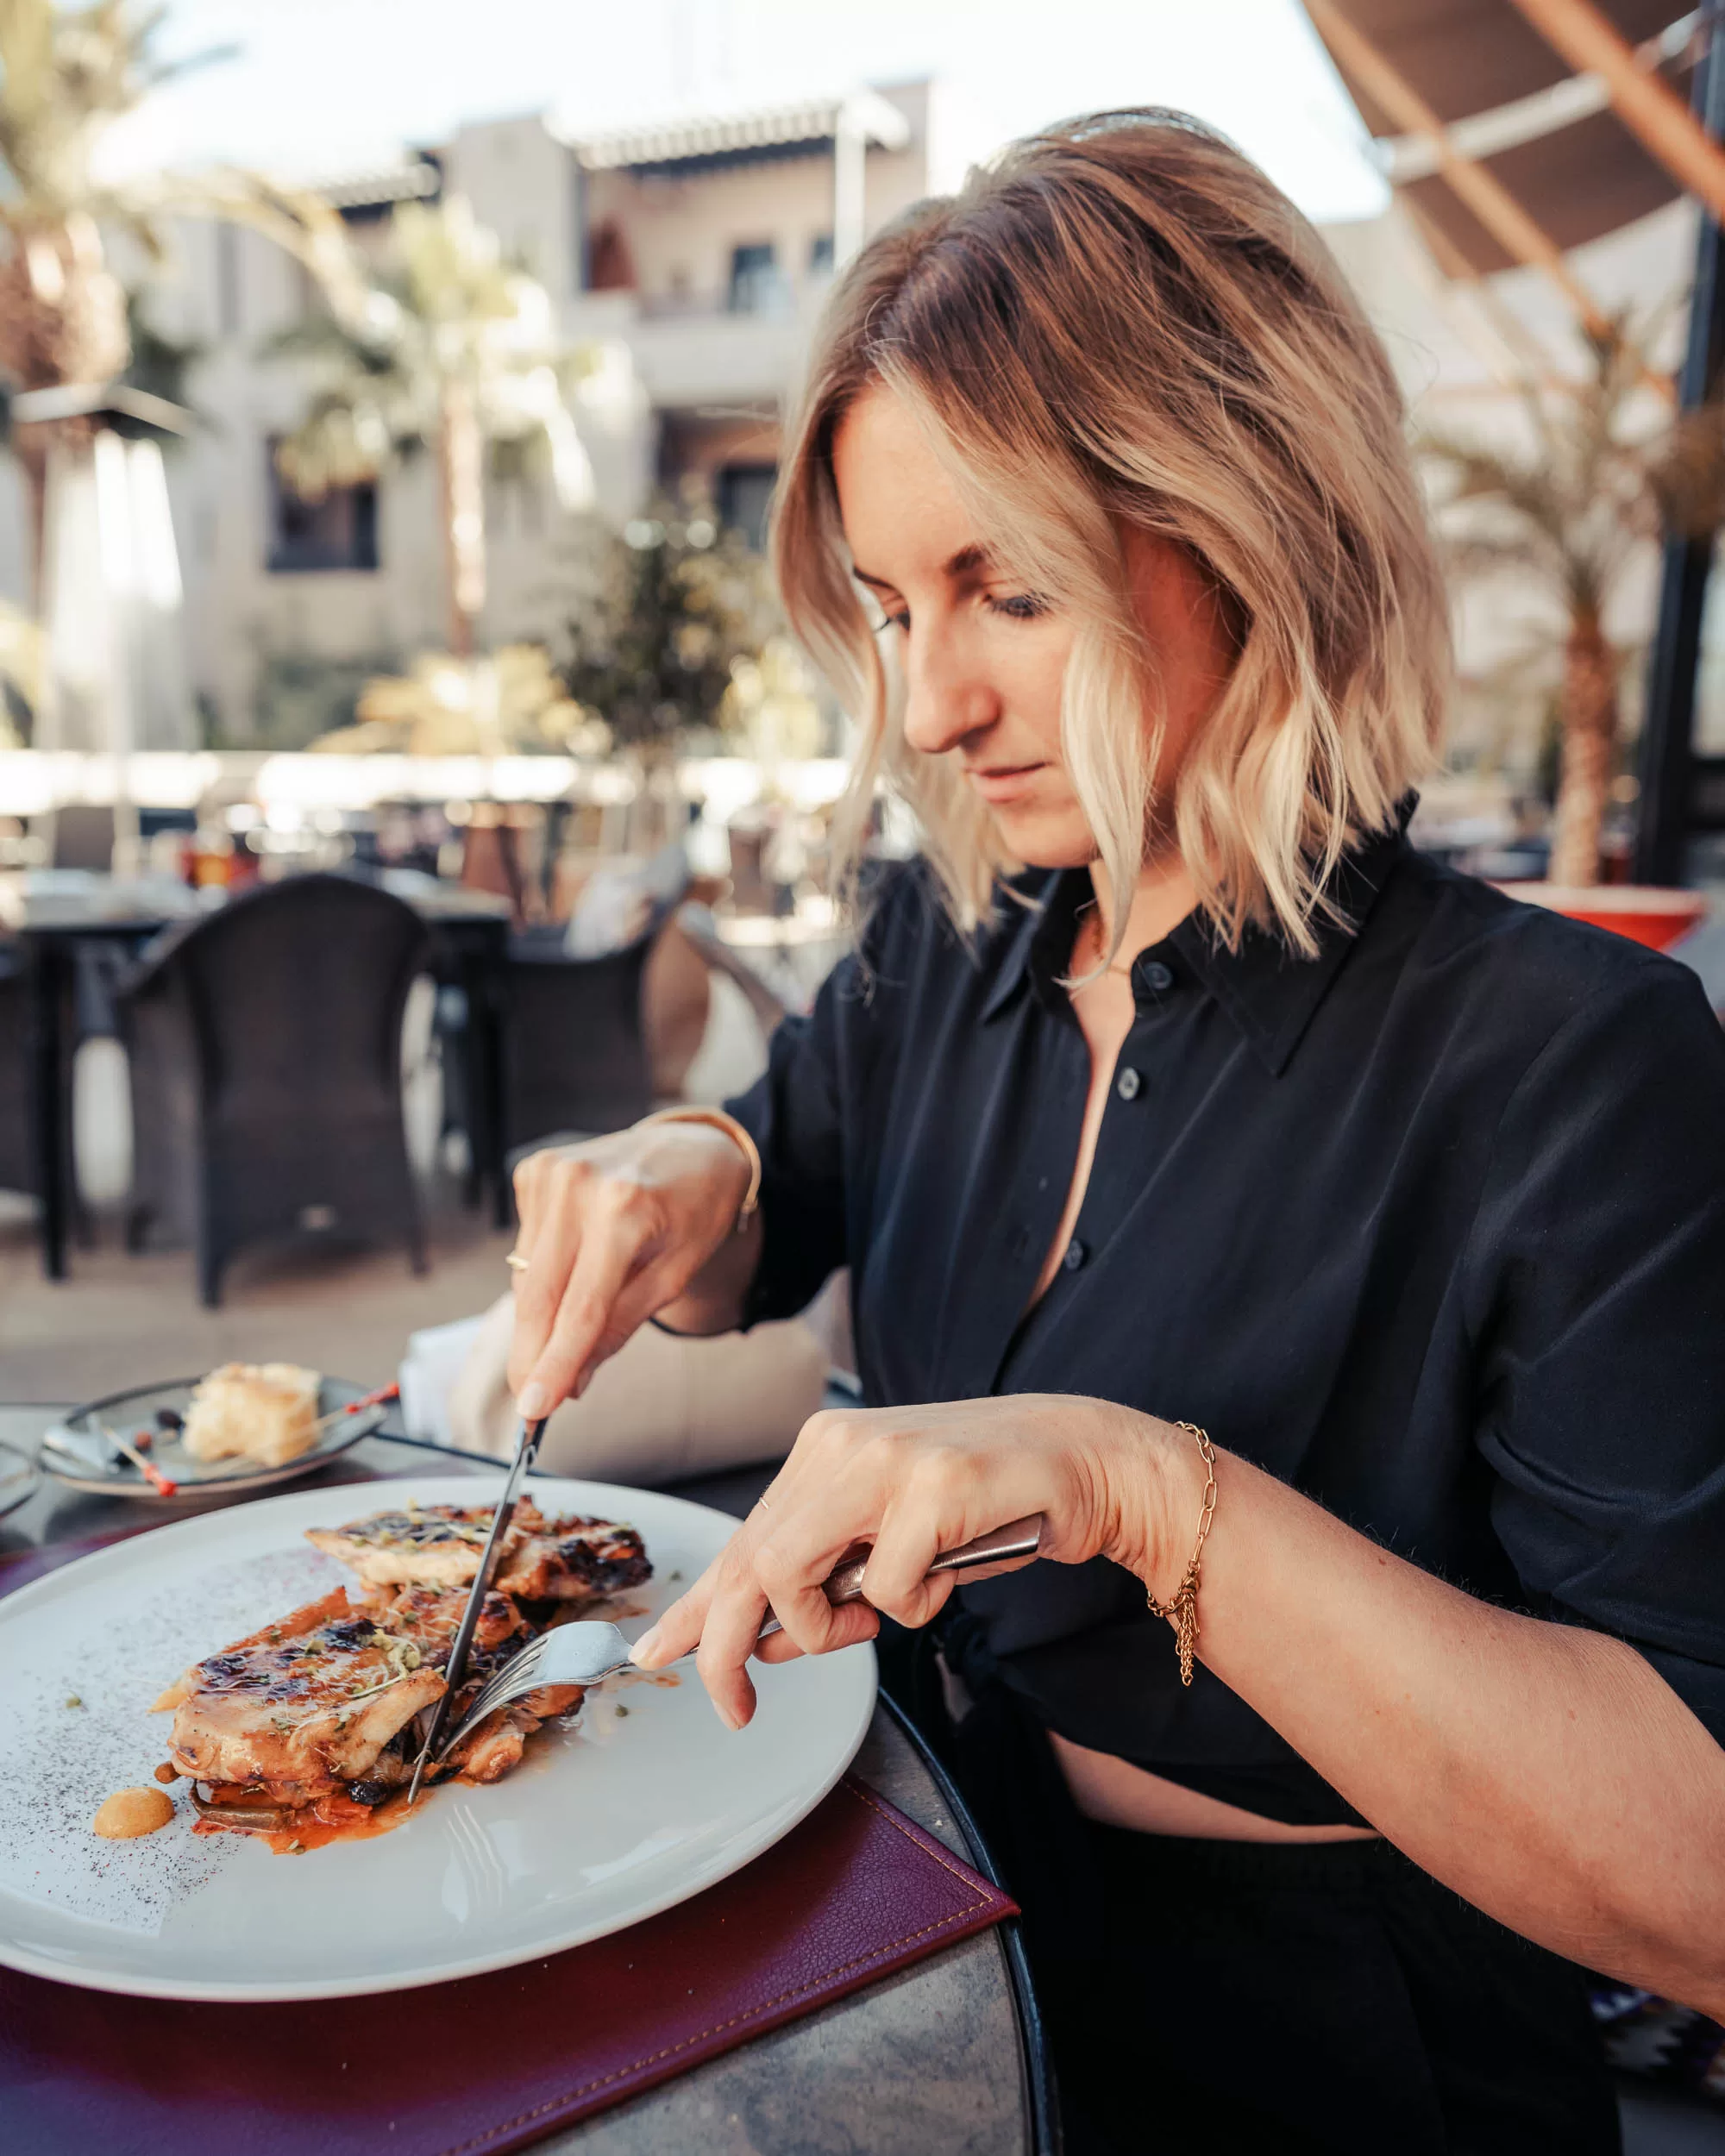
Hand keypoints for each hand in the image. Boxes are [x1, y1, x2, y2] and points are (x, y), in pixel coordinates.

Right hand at [507, 1120, 753, 1417]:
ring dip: (541, 1318)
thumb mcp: (675, 1274)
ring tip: (581, 1315)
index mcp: (623, 1210)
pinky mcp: (533, 1171)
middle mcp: (578, 1185)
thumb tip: (572, 1381)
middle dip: (532, 1357)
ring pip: (526, 1278)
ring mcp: (550, 1172)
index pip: (579, 1309)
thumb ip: (620, 1326)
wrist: (693, 1146)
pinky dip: (544, 1273)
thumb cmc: (695, 1211)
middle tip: (532, 1405)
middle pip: (539, 1297)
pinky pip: (525, 1248)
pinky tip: (579, 1257)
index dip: (554, 1365)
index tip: (535, 1411)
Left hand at [631, 1393, 1183, 1728]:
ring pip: (792, 1574)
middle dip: (730, 1648)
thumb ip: (827, 1576)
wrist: (1086, 1460)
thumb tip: (757, 1641)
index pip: (741, 1538)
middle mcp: (841, 1445)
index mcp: (825, 1449)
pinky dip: (915, 1607)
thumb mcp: (889, 1535)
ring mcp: (885, 1460)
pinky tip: (949, 1574)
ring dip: (828, 1627)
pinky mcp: (934, 1487)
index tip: (660, 1653)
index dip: (697, 1606)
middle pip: (749, 1562)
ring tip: (876, 1619)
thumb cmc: (989, 1504)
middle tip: (739, 1707)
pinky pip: (888, 1589)